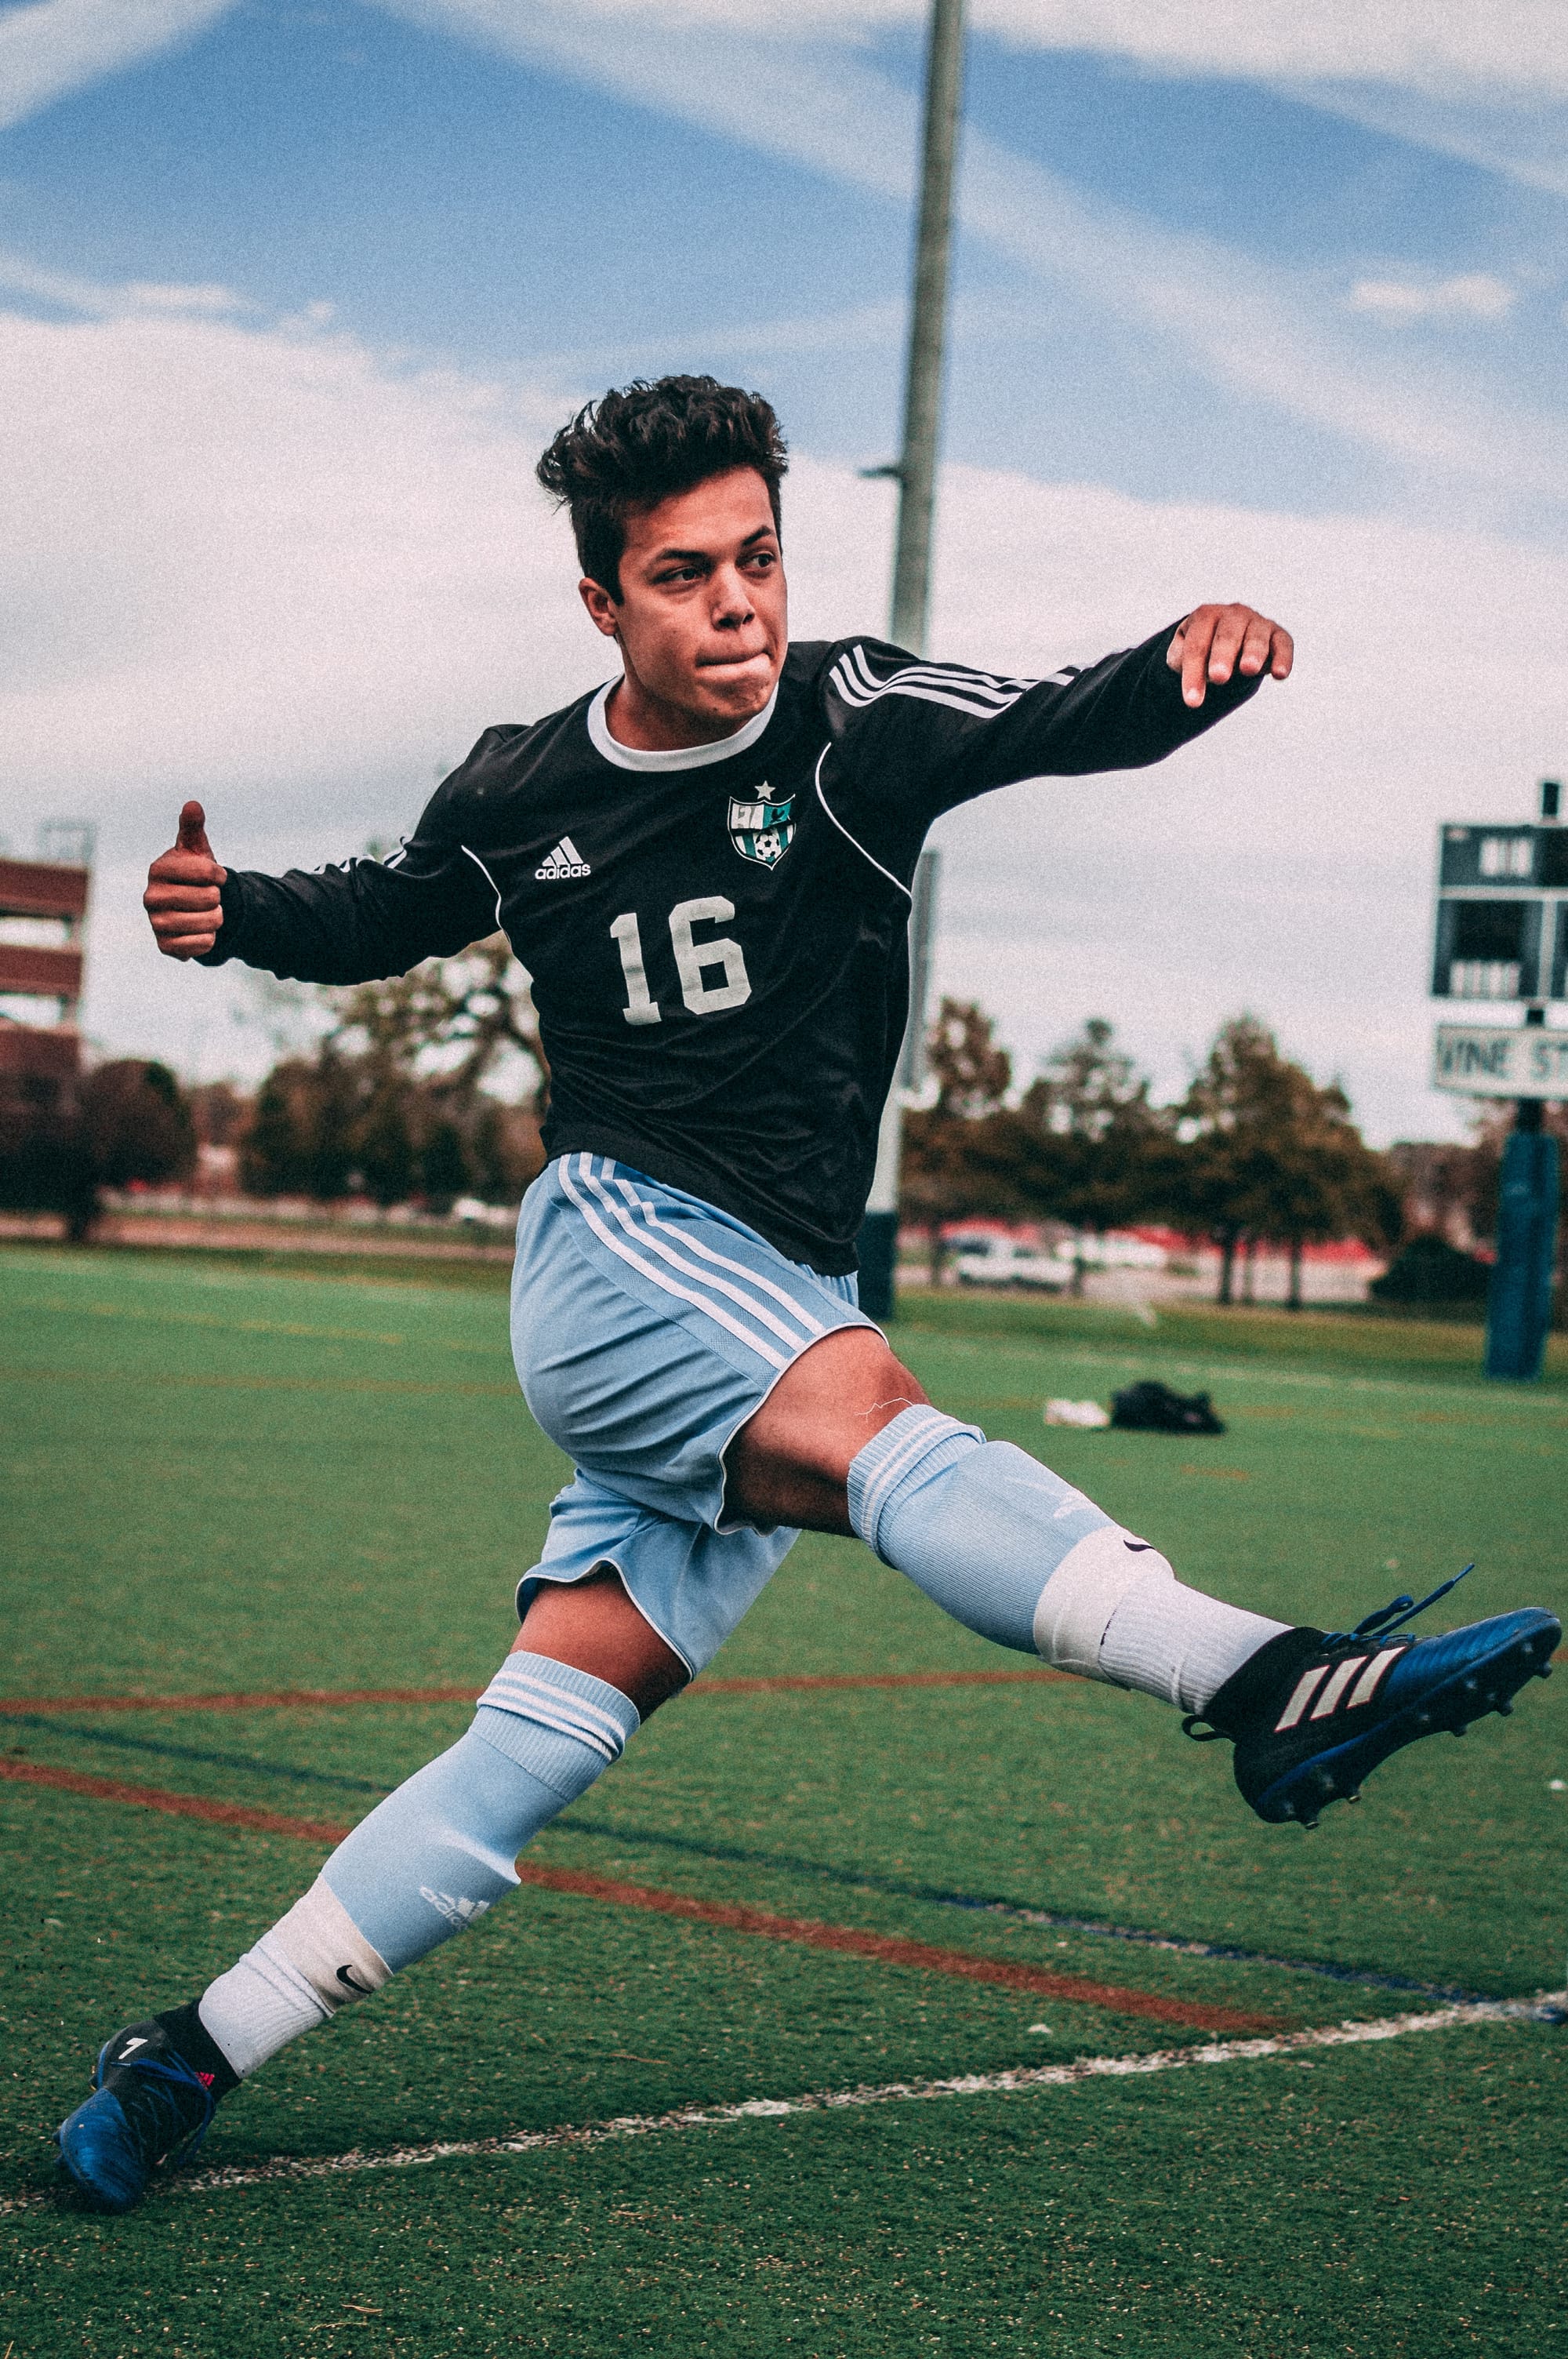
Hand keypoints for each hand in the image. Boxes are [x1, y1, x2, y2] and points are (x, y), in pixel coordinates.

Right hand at [143, 800, 226, 959]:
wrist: (191, 906)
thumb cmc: (194, 872)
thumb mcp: (196, 849)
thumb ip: (192, 827)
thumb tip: (192, 805)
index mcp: (157, 869)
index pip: (206, 871)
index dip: (219, 874)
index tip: (215, 875)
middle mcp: (150, 896)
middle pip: (209, 898)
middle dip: (218, 898)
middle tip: (209, 896)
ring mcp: (155, 922)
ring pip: (207, 923)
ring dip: (217, 918)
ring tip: (208, 912)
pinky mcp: (164, 946)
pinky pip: (201, 945)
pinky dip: (210, 939)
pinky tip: (202, 931)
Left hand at [1166, 604, 1292, 707]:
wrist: (1226, 639)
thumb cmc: (1203, 649)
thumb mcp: (1183, 651)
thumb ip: (1178, 656)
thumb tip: (1184, 662)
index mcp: (1206, 616)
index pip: (1196, 645)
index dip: (1193, 673)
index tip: (1192, 702)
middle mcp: (1233, 615)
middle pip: (1226, 636)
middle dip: (1222, 656)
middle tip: (1218, 677)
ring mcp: (1257, 623)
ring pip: (1256, 637)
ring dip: (1253, 653)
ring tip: (1248, 670)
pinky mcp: (1278, 635)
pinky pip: (1283, 643)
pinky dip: (1283, 657)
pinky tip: (1280, 674)